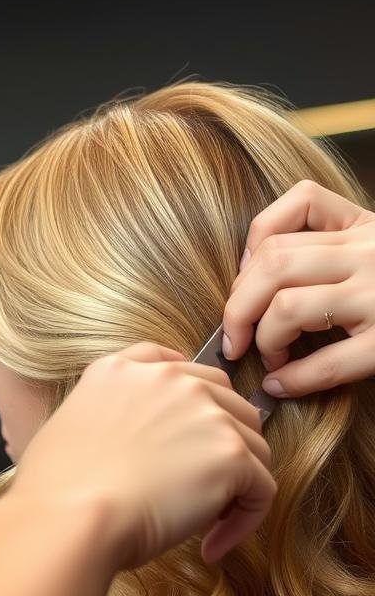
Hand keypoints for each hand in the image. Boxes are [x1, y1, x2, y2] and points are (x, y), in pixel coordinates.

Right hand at [5, 343, 274, 569]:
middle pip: (227, 401)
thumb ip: (108, 413)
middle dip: (224, 441)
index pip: (175, 364)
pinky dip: (245, 520)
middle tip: (204, 485)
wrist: (71, 516)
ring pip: (253, 444)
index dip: (192, 399)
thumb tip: (136, 445)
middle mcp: (167, 378)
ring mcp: (204, 412)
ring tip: (207, 522)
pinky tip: (211, 546)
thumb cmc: (58, 489)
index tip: (190, 431)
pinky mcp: (231, 453)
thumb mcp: (70, 423)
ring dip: (238, 483)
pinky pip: (261, 489)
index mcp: (120, 369)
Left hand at [222, 179, 374, 396]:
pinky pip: (329, 361)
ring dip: (263, 339)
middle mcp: (373, 254)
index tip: (243, 284)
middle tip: (234, 336)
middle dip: (238, 304)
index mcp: (368, 228)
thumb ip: (327, 246)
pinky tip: (282, 386)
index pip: (294, 210)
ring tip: (268, 358)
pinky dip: (294, 378)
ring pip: (287, 305)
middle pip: (273, 263)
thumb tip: (248, 269)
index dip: (252, 250)